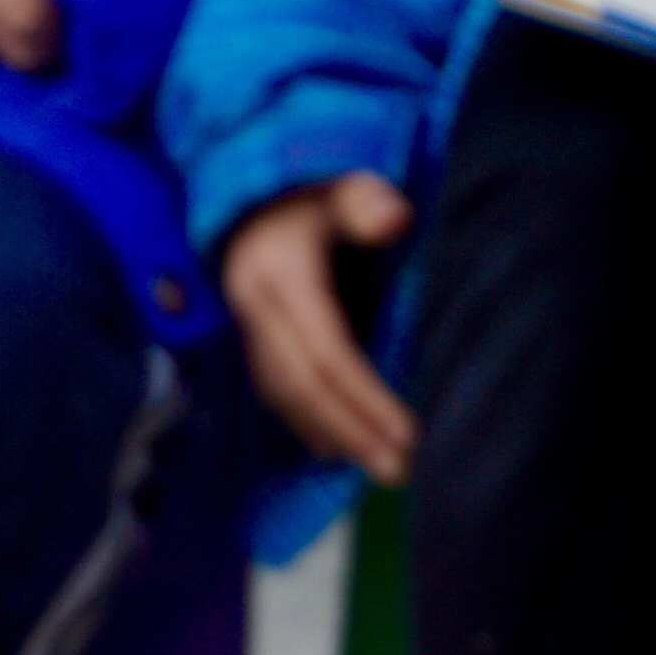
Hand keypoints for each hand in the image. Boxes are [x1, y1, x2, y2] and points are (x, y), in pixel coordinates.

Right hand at [220, 172, 417, 483]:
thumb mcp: (341, 183)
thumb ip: (366, 199)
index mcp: (279, 277)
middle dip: (351, 432)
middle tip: (397, 472)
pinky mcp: (250, 337)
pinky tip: (336, 446)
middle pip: (303, 387)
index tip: (408, 435)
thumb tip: (394, 219)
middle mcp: (254, 308)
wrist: (253, 191)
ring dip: (330, 436)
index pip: (326, 353)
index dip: (365, 398)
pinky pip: (275, 390)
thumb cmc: (313, 188)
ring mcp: (247, 326)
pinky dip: (306, 422)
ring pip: (284, 395)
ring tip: (375, 466)